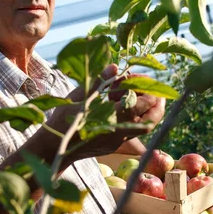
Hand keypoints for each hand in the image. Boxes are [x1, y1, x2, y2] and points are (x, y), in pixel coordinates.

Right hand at [40, 64, 165, 159]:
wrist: (56, 146)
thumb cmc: (65, 118)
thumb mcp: (79, 96)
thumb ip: (99, 81)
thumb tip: (115, 66)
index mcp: (112, 117)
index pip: (140, 103)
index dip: (143, 87)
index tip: (136, 76)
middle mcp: (121, 132)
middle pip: (152, 119)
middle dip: (156, 101)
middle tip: (152, 88)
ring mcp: (120, 140)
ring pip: (146, 127)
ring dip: (150, 110)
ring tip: (144, 95)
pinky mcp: (116, 144)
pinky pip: (136, 131)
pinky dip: (139, 117)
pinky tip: (129, 105)